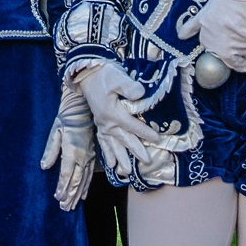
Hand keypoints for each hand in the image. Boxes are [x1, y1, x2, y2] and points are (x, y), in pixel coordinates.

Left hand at [39, 89, 95, 210]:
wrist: (82, 109)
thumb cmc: (66, 119)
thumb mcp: (55, 132)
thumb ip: (50, 150)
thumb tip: (44, 167)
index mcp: (72, 151)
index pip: (66, 174)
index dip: (62, 187)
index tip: (57, 198)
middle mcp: (82, 157)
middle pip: (76, 180)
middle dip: (70, 195)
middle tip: (64, 208)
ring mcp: (89, 157)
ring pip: (83, 180)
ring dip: (77, 194)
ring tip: (71, 206)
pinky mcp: (92, 157)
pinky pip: (89, 175)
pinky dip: (85, 187)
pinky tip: (82, 196)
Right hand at [76, 60, 172, 184]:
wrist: (88, 73)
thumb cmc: (105, 75)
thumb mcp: (118, 78)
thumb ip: (129, 87)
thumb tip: (140, 94)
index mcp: (113, 112)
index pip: (132, 125)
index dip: (145, 132)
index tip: (157, 139)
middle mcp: (107, 122)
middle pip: (124, 139)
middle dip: (135, 151)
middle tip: (146, 162)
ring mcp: (102, 124)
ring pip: (113, 144)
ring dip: (120, 157)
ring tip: (125, 172)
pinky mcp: (99, 123)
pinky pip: (103, 141)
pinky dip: (107, 152)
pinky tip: (111, 163)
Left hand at [186, 0, 245, 75]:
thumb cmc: (220, 0)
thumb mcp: (202, 14)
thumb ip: (192, 27)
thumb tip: (181, 36)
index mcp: (210, 41)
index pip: (218, 55)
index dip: (226, 56)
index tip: (230, 57)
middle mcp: (224, 47)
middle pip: (234, 61)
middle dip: (240, 65)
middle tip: (245, 66)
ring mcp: (241, 45)